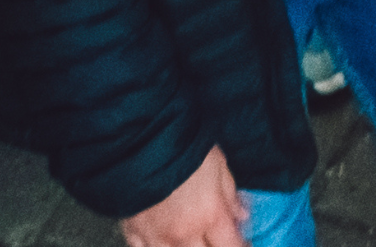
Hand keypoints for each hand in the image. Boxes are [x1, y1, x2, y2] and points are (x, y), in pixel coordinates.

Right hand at [119, 145, 249, 246]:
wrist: (142, 139)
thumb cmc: (183, 145)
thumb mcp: (218, 163)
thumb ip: (231, 194)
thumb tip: (242, 216)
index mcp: (210, 215)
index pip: (231, 246)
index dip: (240, 246)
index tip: (242, 243)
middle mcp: (186, 233)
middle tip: (214, 237)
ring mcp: (158, 237)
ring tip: (190, 239)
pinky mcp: (134, 233)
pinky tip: (161, 243)